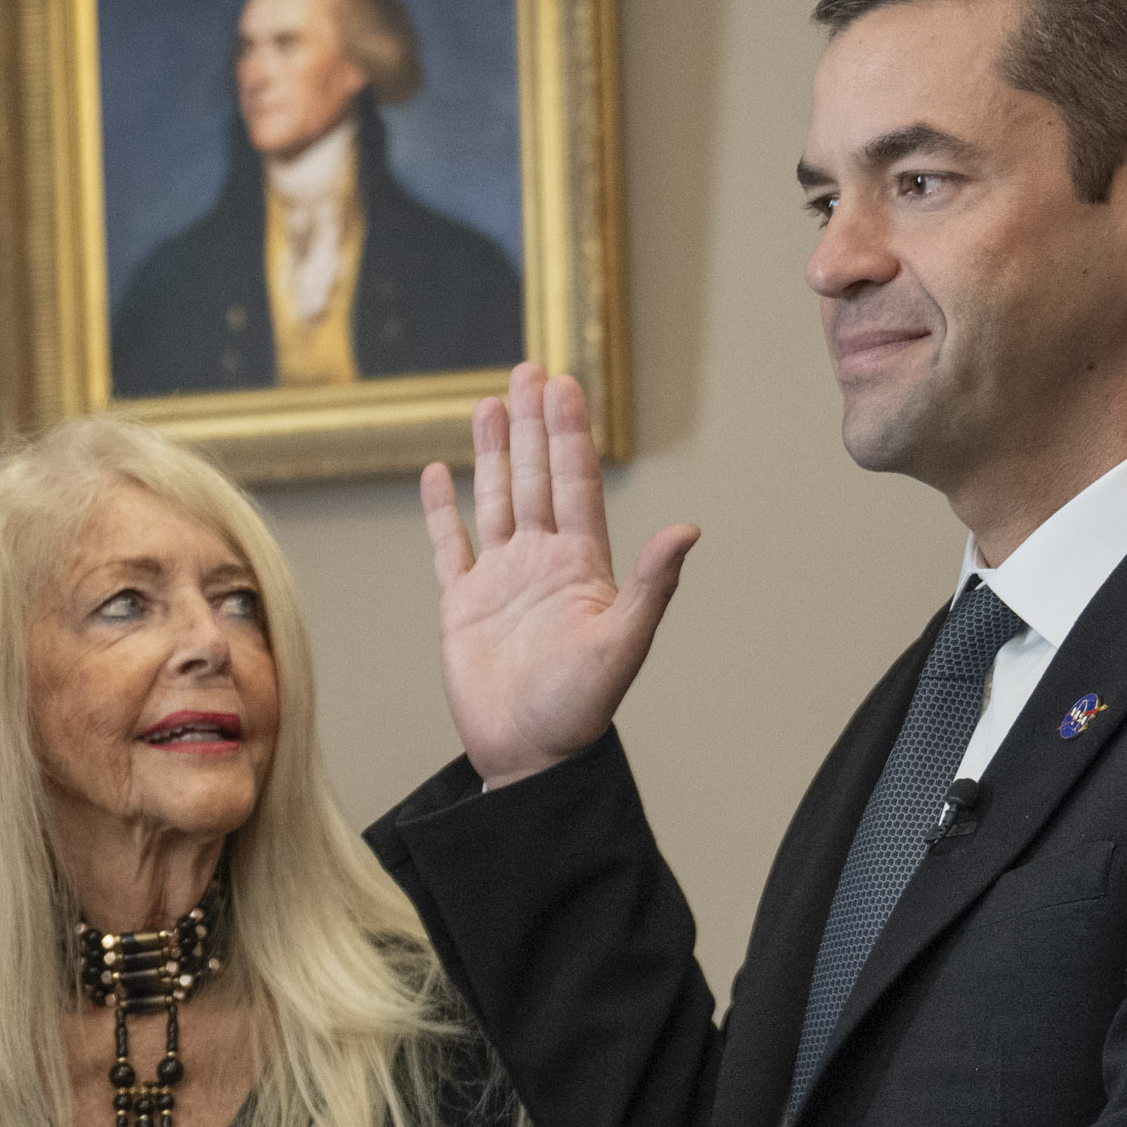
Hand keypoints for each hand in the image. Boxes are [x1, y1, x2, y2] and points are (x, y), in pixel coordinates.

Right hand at [421, 363, 698, 787]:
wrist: (527, 756)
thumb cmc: (579, 708)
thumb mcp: (623, 645)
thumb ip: (651, 586)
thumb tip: (688, 531)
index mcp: (581, 565)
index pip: (574, 483)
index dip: (568, 433)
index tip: (562, 384)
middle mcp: (541, 562)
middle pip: (536, 477)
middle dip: (533, 424)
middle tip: (529, 370)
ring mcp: (499, 580)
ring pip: (496, 500)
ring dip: (494, 453)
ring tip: (489, 405)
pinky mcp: (461, 605)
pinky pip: (449, 546)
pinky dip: (442, 511)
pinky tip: (439, 474)